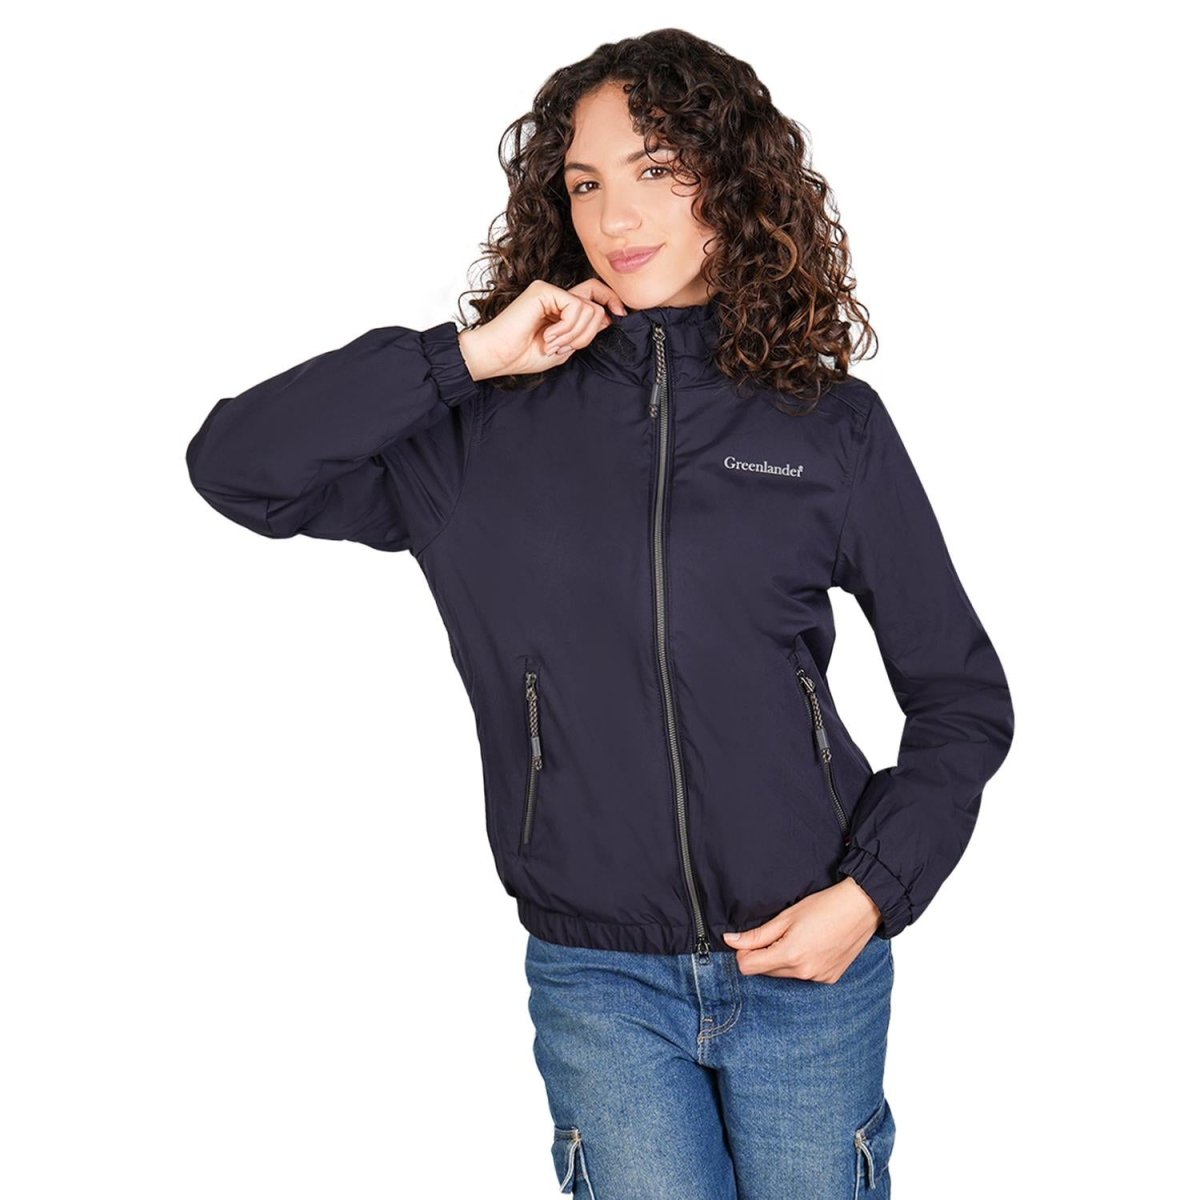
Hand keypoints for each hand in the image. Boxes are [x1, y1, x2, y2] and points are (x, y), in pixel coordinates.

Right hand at [457, 278, 627, 380]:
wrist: (497, 356)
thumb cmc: (523, 355)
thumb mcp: (564, 347)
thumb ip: (584, 332)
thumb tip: (609, 317)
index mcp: (560, 307)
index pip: (594, 294)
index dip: (612, 301)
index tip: (622, 315)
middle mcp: (556, 295)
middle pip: (596, 301)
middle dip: (589, 332)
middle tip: (568, 346)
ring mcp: (549, 291)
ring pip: (589, 308)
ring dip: (575, 334)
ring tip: (552, 343)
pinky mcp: (543, 291)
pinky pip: (575, 307)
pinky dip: (567, 329)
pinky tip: (548, 337)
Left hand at [721, 877, 883, 981]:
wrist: (861, 908)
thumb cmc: (825, 906)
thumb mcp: (786, 916)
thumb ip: (757, 934)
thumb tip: (730, 941)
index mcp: (790, 956)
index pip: (748, 967)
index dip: (743, 951)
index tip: (751, 939)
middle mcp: (804, 973)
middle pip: (766, 971)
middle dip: (764, 954)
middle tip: (779, 932)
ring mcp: (818, 978)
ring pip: (784, 974)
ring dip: (783, 959)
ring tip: (800, 936)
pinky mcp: (830, 978)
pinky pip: (804, 975)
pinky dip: (802, 963)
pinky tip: (813, 945)